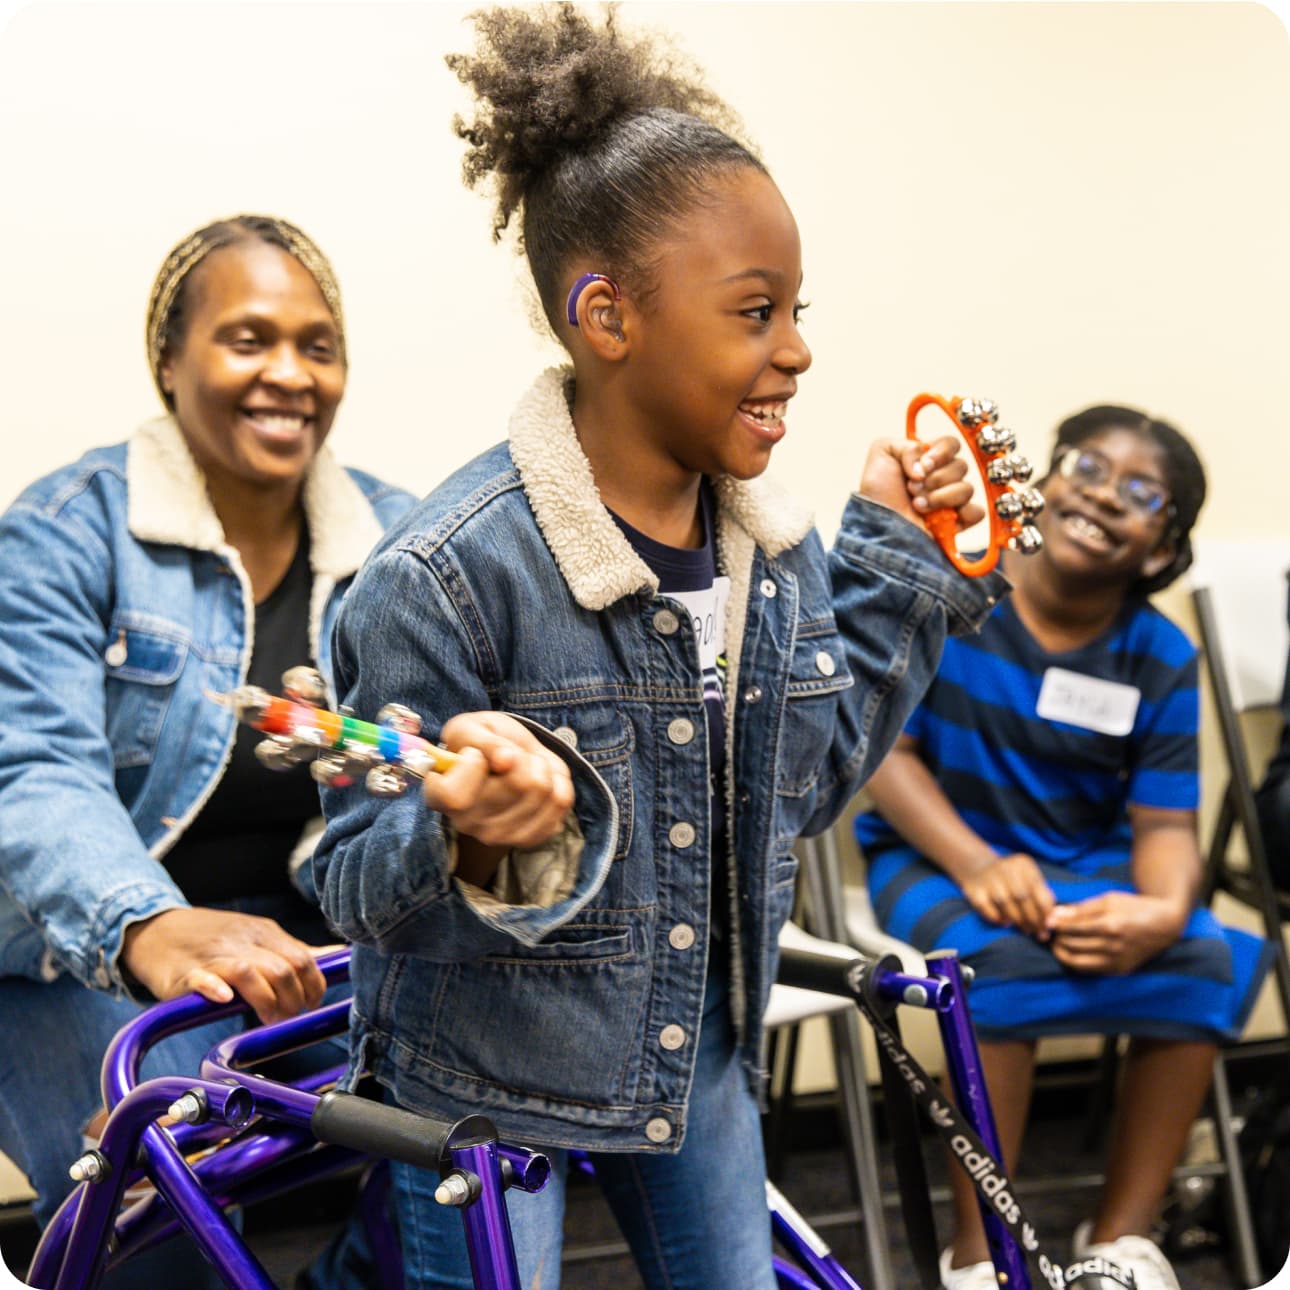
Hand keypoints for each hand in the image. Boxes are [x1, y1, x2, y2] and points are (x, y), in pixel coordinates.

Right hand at [121, 908, 326, 1023]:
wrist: (157, 928)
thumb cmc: (213, 938)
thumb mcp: (257, 937)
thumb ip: (294, 950)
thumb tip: (337, 954)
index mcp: (263, 933)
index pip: (302, 959)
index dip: (313, 986)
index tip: (311, 1005)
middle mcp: (242, 941)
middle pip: (281, 969)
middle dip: (293, 999)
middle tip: (289, 1018)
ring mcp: (212, 956)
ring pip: (248, 972)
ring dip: (265, 1000)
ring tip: (268, 1018)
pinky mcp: (182, 973)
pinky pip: (201, 978)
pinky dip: (215, 988)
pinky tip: (225, 998)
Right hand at [424, 712, 574, 853]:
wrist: (504, 761)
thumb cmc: (480, 740)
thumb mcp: (473, 727)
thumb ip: (486, 741)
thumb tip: (506, 760)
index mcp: (440, 797)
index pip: (454, 796)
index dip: (472, 766)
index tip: (474, 754)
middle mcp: (466, 824)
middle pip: (518, 783)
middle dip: (520, 756)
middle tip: (509, 755)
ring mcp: (498, 837)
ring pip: (543, 790)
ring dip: (540, 766)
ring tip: (524, 766)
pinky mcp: (530, 838)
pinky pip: (560, 802)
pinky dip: (557, 781)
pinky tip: (539, 781)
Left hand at [859, 434, 983, 531]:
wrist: (876, 525)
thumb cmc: (877, 493)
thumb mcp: (882, 453)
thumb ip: (907, 444)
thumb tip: (926, 464)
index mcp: (929, 460)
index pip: (952, 444)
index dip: (940, 453)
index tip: (922, 466)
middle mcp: (943, 479)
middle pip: (961, 466)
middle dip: (934, 479)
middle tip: (912, 490)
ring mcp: (952, 501)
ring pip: (967, 489)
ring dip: (939, 497)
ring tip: (917, 506)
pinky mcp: (958, 523)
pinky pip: (977, 512)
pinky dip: (961, 513)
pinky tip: (938, 518)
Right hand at [960, 853, 1055, 938]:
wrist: (978, 866)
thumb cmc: (1012, 878)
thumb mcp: (1029, 878)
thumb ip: (1042, 895)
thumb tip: (1053, 920)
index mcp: (1023, 864)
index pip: (1038, 891)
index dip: (1045, 912)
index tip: (1049, 925)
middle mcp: (1005, 868)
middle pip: (1023, 899)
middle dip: (1033, 920)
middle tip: (1039, 933)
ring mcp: (988, 879)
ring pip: (1006, 905)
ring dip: (1018, 921)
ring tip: (1025, 929)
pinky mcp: (974, 890)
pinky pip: (988, 911)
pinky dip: (998, 919)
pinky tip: (1006, 922)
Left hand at [1046, 891, 1185, 973]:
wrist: (1164, 925)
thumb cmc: (1134, 907)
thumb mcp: (1108, 900)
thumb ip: (1080, 909)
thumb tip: (1055, 915)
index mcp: (1110, 925)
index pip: (1072, 929)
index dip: (1056, 925)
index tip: (1048, 921)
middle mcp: (1113, 947)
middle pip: (1072, 946)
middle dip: (1057, 939)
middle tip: (1051, 932)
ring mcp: (1117, 961)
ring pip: (1077, 962)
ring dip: (1062, 954)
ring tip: (1057, 943)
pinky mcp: (1120, 971)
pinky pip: (1090, 971)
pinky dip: (1076, 963)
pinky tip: (1071, 953)